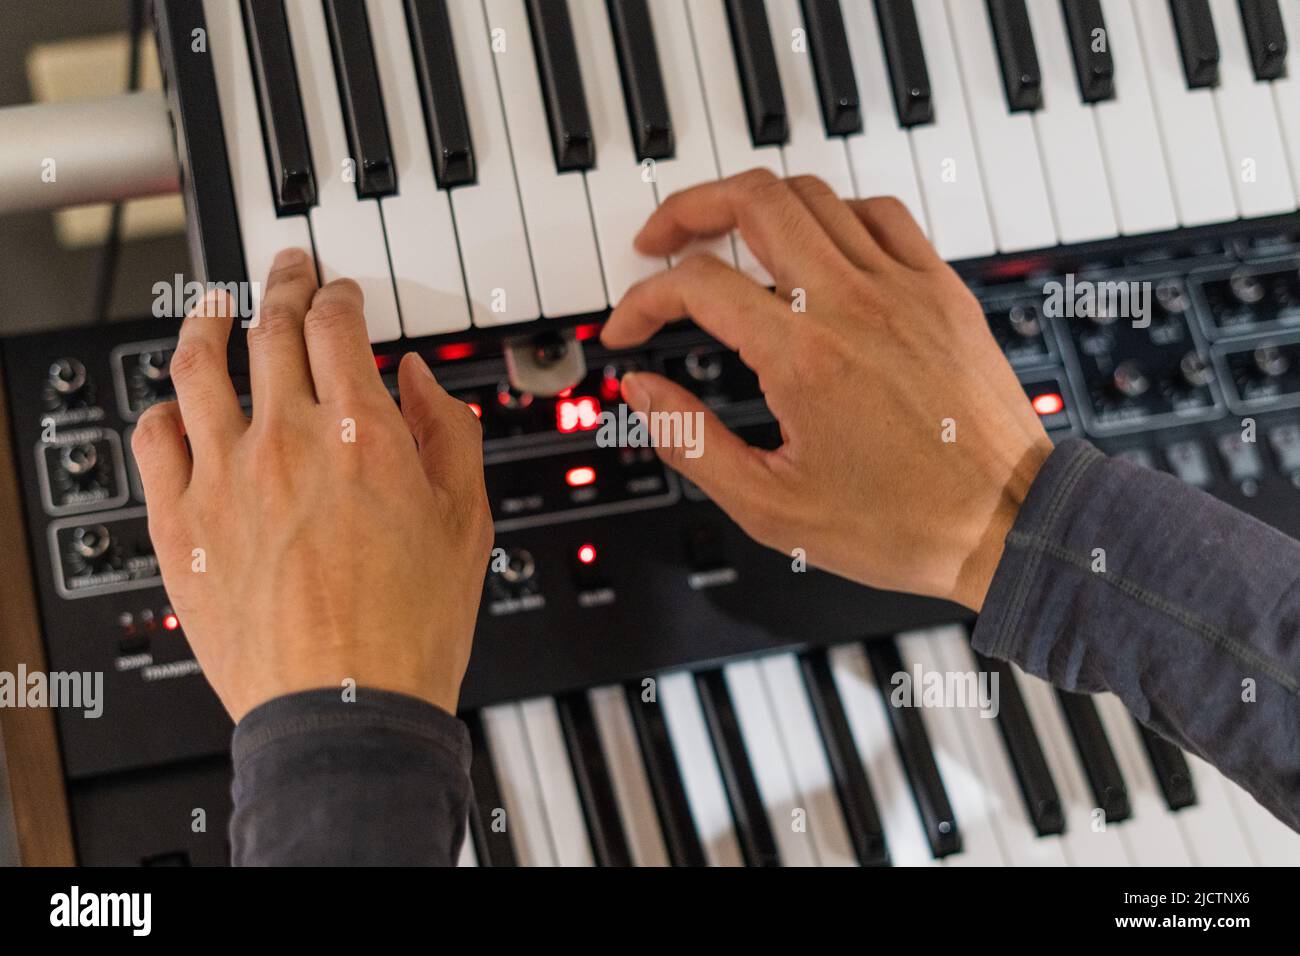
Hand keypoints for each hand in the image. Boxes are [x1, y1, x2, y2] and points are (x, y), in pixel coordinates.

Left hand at [132, 248, 492, 721]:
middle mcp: (287, 440)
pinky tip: (173, 405)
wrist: (344, 707)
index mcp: (361, 433)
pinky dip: (163, 409)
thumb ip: (448, 434)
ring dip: (207, 321)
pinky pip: (154, 441)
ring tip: (212, 305)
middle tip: (288, 271)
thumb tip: (420, 383)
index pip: (339, 327)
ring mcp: (225, 478)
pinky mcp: (181, 523)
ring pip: (198, 367)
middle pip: (271, 328)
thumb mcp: (466, 521)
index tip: (344, 295)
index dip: (342, 297)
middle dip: (283, 285)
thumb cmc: (407, 629)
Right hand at [601, 171, 1052, 610]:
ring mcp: (904, 289)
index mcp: (806, 359)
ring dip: (755, 202)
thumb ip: (693, 443)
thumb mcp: (773, 507)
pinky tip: (814, 244)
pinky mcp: (940, 291)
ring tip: (725, 233)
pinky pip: (880, 214)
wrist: (1007, 525)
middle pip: (754, 200)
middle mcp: (855, 306)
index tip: (629, 327)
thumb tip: (644, 392)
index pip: (699, 285)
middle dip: (688, 208)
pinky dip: (831, 213)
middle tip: (659, 240)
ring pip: (814, 195)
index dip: (644, 299)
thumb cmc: (904, 524)